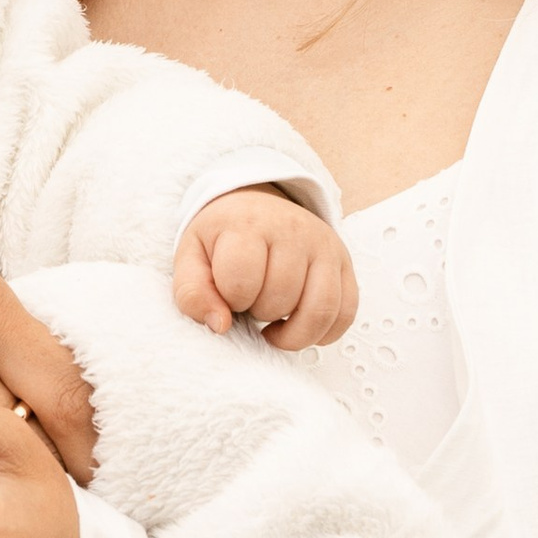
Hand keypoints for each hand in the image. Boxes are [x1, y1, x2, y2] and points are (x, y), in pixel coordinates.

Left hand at [173, 191, 358, 350]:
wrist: (255, 204)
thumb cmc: (223, 236)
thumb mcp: (192, 257)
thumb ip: (192, 293)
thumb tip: (219, 326)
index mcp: (248, 225)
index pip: (240, 281)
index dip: (229, 300)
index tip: (227, 291)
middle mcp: (293, 230)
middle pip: (280, 299)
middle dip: (259, 312)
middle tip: (250, 299)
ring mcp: (324, 246)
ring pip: (319, 311)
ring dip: (293, 332)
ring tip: (274, 324)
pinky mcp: (344, 263)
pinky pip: (346, 313)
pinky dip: (324, 333)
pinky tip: (300, 326)